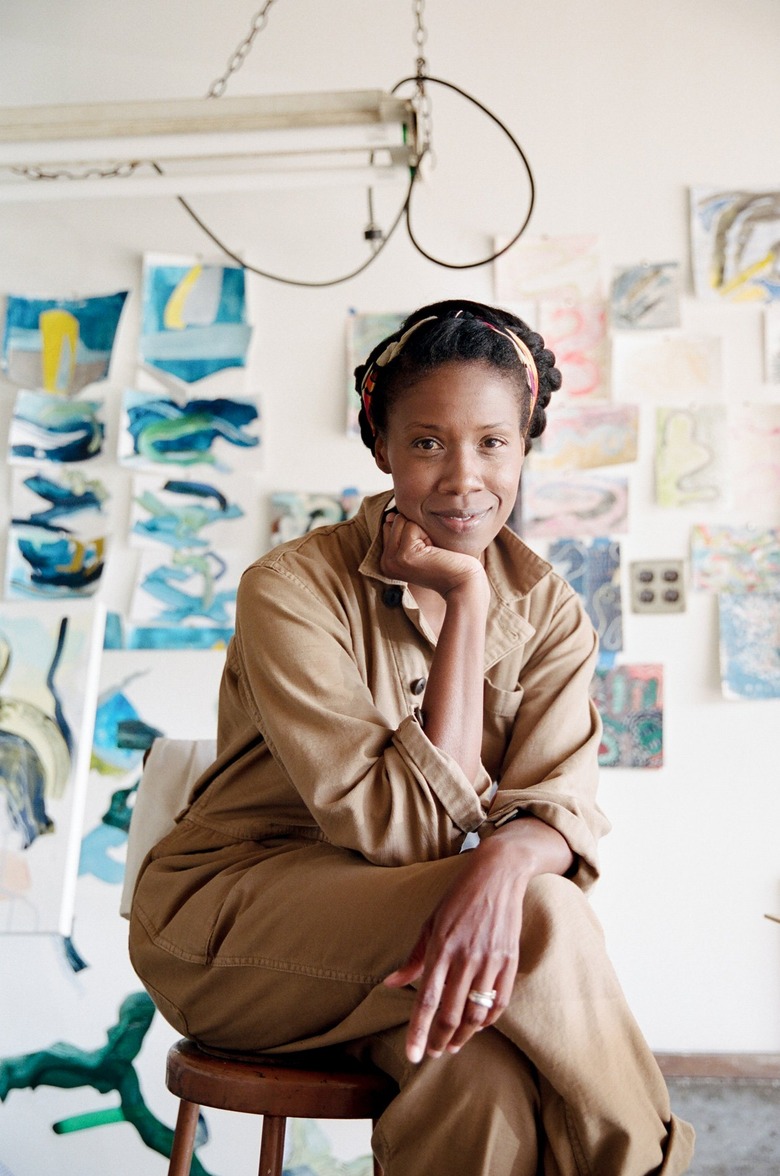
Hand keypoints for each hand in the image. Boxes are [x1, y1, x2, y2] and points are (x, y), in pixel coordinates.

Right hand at [380, 510, 487, 600]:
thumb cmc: (445, 562)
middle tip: (428, 551)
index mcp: (386, 561)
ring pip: (401, 521)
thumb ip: (402, 532)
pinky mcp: (404, 555)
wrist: (461, 582)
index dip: (411, 531)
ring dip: (421, 531)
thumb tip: (390, 515)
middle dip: (415, 529)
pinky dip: (426, 534)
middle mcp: (385, 563)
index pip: (389, 526)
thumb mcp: (418, 546)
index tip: (423, 550)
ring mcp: (393, 560)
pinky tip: (433, 551)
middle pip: (395, 521)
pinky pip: (411, 526)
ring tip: (430, 551)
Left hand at [383, 839, 526, 1062]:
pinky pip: (500, 1002)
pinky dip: (488, 1019)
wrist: (497, 874)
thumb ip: (413, 959)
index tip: (413, 1055)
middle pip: (451, 1013)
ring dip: (464, 1035)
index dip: (419, 1031)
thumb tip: (390, 985)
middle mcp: (465, 956)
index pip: (426, 999)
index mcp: (441, 947)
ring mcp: (490, 959)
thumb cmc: (458, 898)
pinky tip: (478, 1025)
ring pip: (476, 1013)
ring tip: (453, 1043)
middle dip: (440, 1039)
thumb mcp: (430, 923)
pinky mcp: (509, 960)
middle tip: (433, 1052)